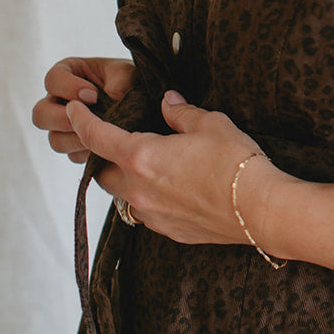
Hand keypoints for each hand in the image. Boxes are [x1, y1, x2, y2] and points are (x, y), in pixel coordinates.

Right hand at [33, 55, 137, 163]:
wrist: (145, 103)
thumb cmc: (131, 81)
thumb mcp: (128, 73)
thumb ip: (119, 80)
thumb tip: (111, 96)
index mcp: (68, 75)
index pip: (52, 80)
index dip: (67, 88)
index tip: (93, 95)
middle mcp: (60, 102)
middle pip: (40, 114)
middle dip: (61, 119)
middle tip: (87, 119)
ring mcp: (66, 127)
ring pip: (55, 140)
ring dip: (75, 139)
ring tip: (100, 135)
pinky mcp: (79, 147)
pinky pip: (73, 155)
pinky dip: (88, 153)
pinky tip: (105, 146)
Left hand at [64, 91, 282, 246]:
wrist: (260, 210)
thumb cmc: (236, 163)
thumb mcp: (210, 124)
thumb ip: (181, 113)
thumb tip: (168, 102)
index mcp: (142, 157)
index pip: (96, 137)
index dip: (81, 121)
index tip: (73, 110)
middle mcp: (138, 189)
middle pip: (102, 173)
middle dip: (104, 158)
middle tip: (121, 142)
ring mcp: (152, 214)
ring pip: (122, 196)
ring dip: (127, 181)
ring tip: (151, 167)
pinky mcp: (168, 231)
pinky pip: (146, 213)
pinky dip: (148, 200)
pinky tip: (172, 190)